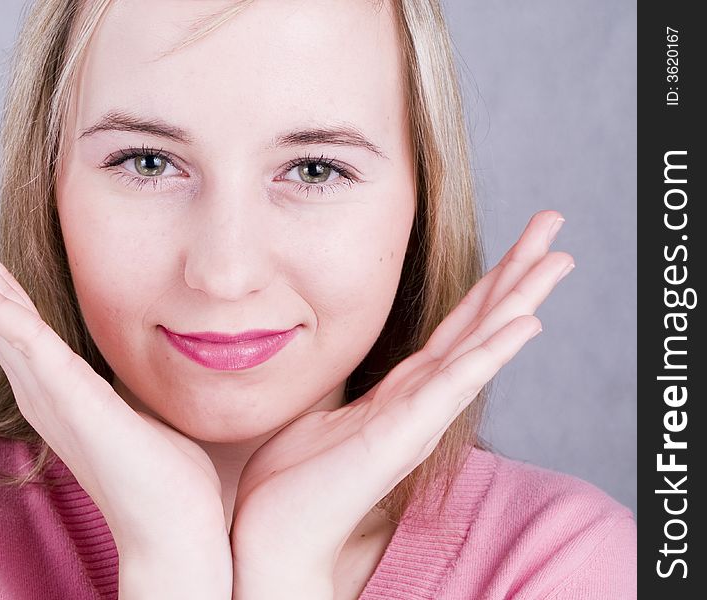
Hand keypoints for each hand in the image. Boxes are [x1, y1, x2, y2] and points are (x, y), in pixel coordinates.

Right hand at [0, 182, 232, 595]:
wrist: (175, 526)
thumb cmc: (163, 471)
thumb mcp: (136, 401)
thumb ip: (118, 373)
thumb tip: (133, 348)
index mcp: (54, 377)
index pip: (8, 305)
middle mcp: (40, 380)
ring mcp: (50, 389)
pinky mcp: (71, 400)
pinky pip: (25, 343)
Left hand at [229, 210, 572, 596]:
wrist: (273, 537)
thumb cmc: (292, 482)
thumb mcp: (321, 417)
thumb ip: (343, 394)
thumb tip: (332, 369)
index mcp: (401, 392)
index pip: (455, 329)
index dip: (487, 287)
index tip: (518, 247)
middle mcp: (420, 401)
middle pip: (478, 326)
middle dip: (517, 274)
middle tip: (553, 226)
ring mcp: (417, 419)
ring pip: (479, 347)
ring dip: (520, 300)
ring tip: (557, 258)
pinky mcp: (401, 437)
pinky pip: (454, 386)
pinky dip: (491, 353)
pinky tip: (525, 323)